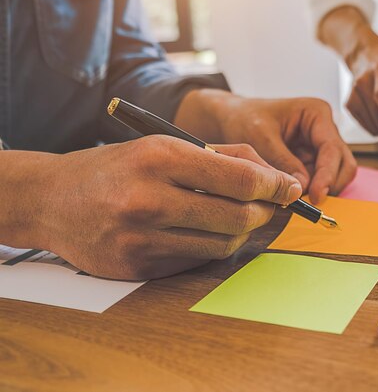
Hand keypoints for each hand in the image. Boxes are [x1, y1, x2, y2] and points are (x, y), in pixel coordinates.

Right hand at [35, 136, 301, 279]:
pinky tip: (204, 231)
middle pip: (238, 217)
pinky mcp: (137, 266)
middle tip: (270, 205)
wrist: (54, 199)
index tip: (290, 188)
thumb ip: (222, 157)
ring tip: (238, 216)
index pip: (239, 178)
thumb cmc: (118, 167)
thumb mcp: (164, 145)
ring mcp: (141, 238)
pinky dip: (211, 246)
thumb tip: (276, 176)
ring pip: (223, 245)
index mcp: (160, 157)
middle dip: (265, 212)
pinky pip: (196, 261)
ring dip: (241, 232)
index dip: (275, 185)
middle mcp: (149, 199)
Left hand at [175, 92, 356, 204]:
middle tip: (309, 202)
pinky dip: (309, 191)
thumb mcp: (260, 138)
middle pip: (343, 164)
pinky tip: (290, 196)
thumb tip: (303, 188)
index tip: (316, 196)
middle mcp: (324, 130)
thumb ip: (282, 162)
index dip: (327, 175)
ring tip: (294, 198)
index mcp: (316, 113)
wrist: (231, 119)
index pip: (332, 148)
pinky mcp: (310, 162)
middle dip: (330, 184)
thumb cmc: (244, 119)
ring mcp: (319, 147)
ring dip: (319, 190)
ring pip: (334, 176)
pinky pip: (318, 181)